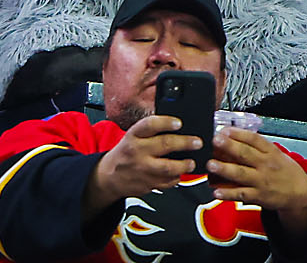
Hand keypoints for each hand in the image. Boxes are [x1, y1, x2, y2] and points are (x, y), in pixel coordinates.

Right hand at [84, 118, 202, 216]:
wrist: (109, 176)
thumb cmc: (126, 152)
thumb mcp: (133, 137)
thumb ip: (151, 132)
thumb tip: (177, 127)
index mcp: (133, 136)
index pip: (150, 125)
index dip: (166, 122)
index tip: (179, 123)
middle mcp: (137, 152)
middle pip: (164, 145)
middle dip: (184, 143)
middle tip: (197, 142)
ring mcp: (142, 170)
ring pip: (168, 168)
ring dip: (183, 165)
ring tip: (191, 162)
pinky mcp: (147, 185)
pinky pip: (166, 182)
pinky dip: (176, 178)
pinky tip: (180, 173)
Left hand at [208, 128, 306, 236]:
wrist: (300, 193)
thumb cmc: (286, 171)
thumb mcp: (276, 153)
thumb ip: (258, 147)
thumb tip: (235, 138)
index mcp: (270, 151)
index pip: (253, 139)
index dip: (238, 133)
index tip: (224, 129)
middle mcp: (266, 165)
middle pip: (245, 154)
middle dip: (229, 146)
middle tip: (215, 140)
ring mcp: (262, 181)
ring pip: (241, 174)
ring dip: (225, 169)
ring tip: (211, 164)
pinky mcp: (259, 197)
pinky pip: (242, 194)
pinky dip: (228, 194)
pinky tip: (217, 192)